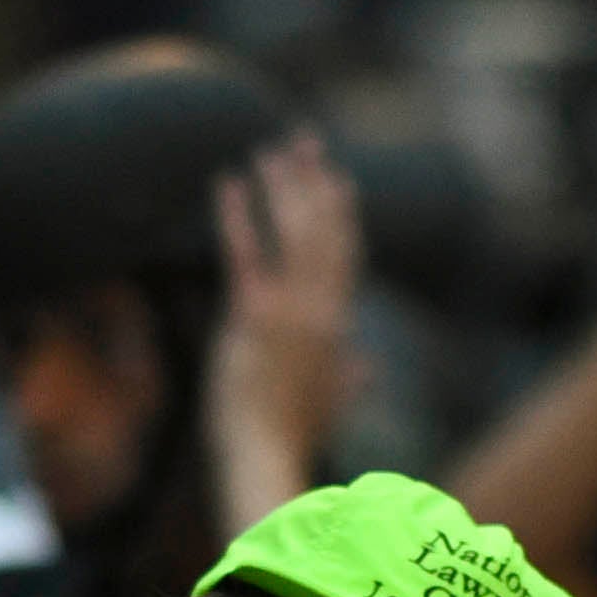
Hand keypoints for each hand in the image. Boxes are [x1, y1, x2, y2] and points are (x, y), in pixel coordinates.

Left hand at [202, 129, 365, 535]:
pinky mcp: (254, 315)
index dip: (341, 214)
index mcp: (339, 325)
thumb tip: (369, 368)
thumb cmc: (294, 435)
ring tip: (269, 151)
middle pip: (324, 230)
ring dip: (281, 186)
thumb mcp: (332, 402)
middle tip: (304, 141)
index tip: (336, 179)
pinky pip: (246, 252)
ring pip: (293, 230)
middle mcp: (322, 308)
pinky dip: (237, 214)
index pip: (346, 256)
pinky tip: (227, 183)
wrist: (268, 455)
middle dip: (314, 182)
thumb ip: (352, 378)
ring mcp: (290, 309)